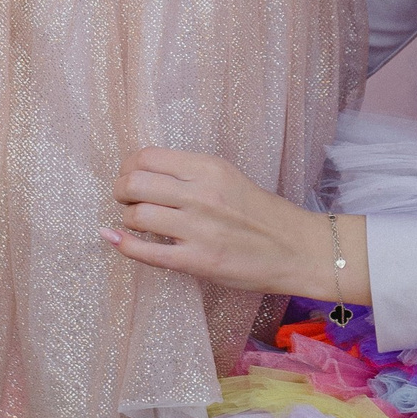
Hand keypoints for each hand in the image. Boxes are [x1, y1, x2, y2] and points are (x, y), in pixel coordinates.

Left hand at [103, 151, 370, 306]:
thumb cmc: (262, 213)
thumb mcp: (228, 178)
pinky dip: (126, 245)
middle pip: (134, 183)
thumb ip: (190, 175)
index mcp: (208, 168)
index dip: (128, 166)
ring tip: (137, 222)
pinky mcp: (197, 261)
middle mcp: (200, 194)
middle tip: (126, 198)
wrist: (297, 249)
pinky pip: (147, 252)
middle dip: (121, 191)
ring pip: (137, 215)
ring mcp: (198, 229)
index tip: (130, 176)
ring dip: (128, 218)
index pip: (146, 157)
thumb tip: (142, 174)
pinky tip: (119, 239)